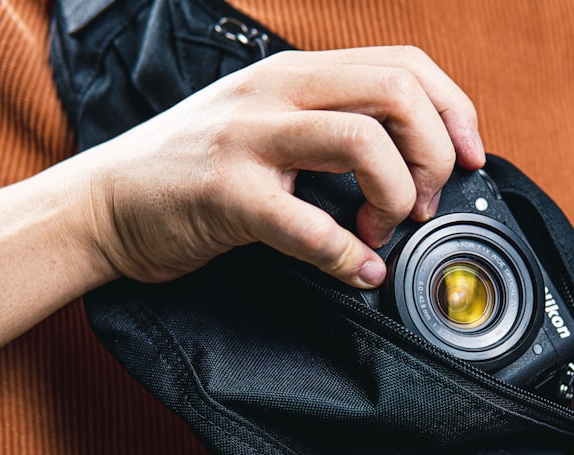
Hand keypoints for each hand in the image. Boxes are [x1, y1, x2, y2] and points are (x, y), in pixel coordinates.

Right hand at [83, 46, 484, 286]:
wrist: (103, 202)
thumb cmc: (194, 173)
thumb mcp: (268, 126)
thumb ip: (332, 128)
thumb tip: (414, 163)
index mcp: (295, 74)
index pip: (404, 63)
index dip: (455, 110)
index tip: (470, 158)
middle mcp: (275, 91)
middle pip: (397, 90)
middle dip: (434, 154)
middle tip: (423, 202)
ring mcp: (247, 136)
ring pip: (362, 140)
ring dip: (395, 196)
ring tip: (380, 231)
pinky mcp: (224, 192)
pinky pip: (308, 222)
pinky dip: (348, 255)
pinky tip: (357, 270)